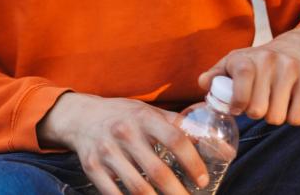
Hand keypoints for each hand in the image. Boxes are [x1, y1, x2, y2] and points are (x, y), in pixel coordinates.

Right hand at [36, 92, 208, 194]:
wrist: (80, 117)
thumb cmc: (123, 116)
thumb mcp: (149, 112)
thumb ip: (180, 126)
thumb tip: (219, 145)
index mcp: (143, 118)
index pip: (176, 139)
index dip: (193, 162)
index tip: (202, 179)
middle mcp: (124, 133)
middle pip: (158, 171)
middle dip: (178, 192)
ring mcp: (107, 152)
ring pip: (137, 187)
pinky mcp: (92, 167)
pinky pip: (113, 194)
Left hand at [197, 24, 299, 125]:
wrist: (298, 46)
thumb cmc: (259, 61)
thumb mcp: (234, 62)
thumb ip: (215, 75)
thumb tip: (203, 83)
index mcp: (245, 59)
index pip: (240, 90)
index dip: (238, 105)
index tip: (238, 108)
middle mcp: (268, 60)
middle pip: (258, 111)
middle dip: (256, 113)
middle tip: (258, 104)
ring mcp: (291, 68)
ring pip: (278, 117)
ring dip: (274, 116)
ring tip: (273, 102)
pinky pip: (297, 117)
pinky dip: (292, 117)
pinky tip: (289, 103)